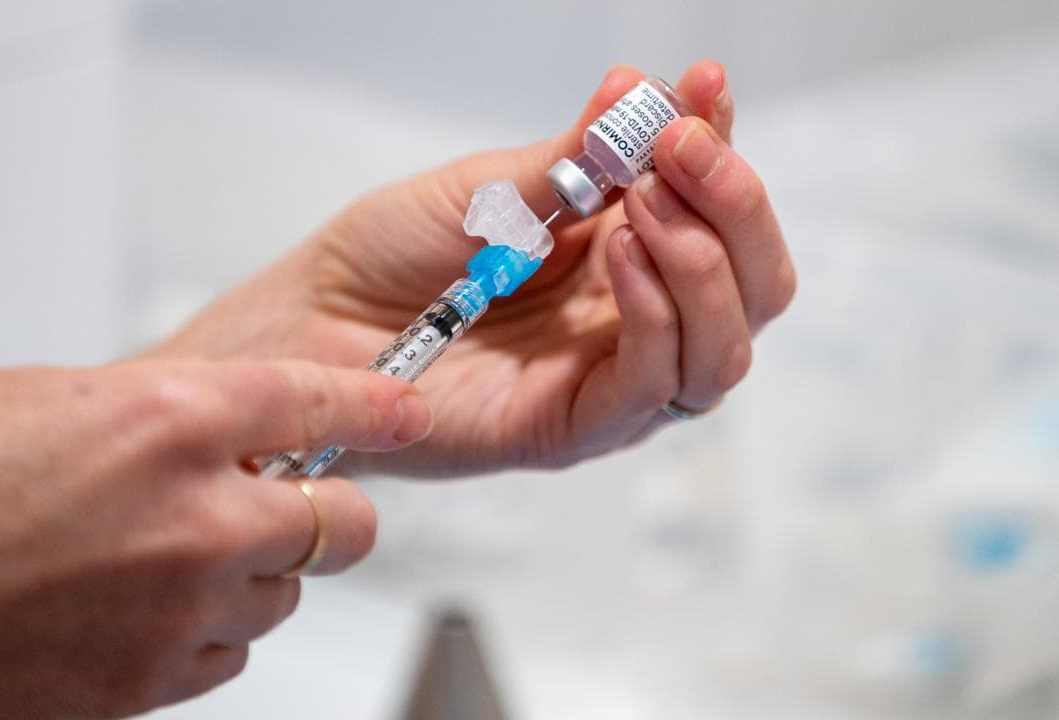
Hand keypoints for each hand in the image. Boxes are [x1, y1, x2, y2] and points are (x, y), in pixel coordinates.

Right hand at [0, 360, 430, 717]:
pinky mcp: (146, 684)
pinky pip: (229, 654)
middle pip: (346, 520)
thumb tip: (205, 431)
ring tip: (182, 553)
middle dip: (325, 504)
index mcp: (165, 418)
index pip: (320, 398)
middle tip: (282, 495)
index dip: (376, 401)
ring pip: (288, 594)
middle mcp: (192, 515)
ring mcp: (176, 609)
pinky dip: (210, 630)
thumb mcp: (37, 402)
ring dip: (257, 571)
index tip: (404, 407)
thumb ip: (147, 416)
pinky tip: (151, 607)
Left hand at [150, 61, 793, 476]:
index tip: (706, 85)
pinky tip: (620, 255)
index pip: (720, 213)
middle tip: (680, 147)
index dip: (727, 151)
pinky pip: (651, 389)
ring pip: (724, 348)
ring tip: (646, 202)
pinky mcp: (572, 430)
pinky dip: (656, 317)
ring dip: (705, 262)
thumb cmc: (391, 254)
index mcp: (623, 254)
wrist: (313, 320)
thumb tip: (644, 90)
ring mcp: (608, 379)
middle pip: (754, 288)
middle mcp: (632, 321)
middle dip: (736, 207)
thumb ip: (575, 158)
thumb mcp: (492, 188)